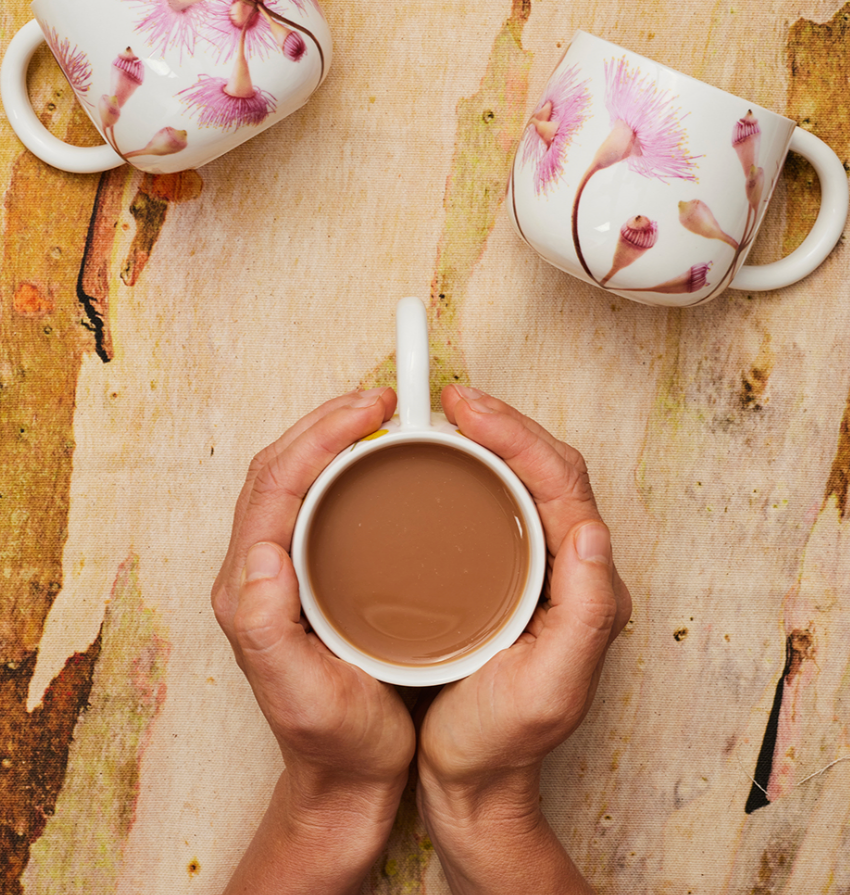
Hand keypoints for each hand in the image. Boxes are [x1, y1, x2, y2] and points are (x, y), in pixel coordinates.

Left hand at [212, 387, 414, 893]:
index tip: (369, 408)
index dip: (319, 436)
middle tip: (378, 398)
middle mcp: (256, 574)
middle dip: (324, 422)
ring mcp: (280, 574)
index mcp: (251, 591)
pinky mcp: (306, 579)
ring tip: (378, 415)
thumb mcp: (303, 694)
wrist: (345, 784)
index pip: (274, 485)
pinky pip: (313, 502)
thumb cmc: (334, 743)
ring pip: (294, 480)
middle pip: (279, 469)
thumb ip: (269, 627)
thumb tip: (257, 552)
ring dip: (330, 437)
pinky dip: (341, 466)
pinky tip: (378, 463)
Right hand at [415, 386, 631, 892]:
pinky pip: (500, 506)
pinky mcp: (506, 579)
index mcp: (586, 586)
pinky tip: (442, 465)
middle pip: (546, 469)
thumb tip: (592, 531)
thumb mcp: (548, 690)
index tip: (467, 408)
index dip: (517, 434)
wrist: (472, 789)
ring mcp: (538, 572)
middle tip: (453, 400)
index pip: (561, 483)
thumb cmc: (501, 744)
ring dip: (492, 440)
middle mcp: (571, 570)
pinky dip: (475, 471)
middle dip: (504, 423)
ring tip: (449, 417)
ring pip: (524, 482)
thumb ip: (586, 614)